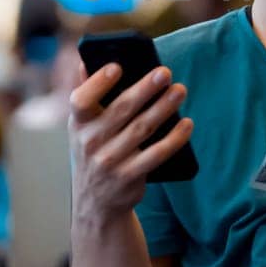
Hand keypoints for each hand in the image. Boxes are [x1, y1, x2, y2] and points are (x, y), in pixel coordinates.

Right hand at [67, 64, 192, 230]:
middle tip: (165, 72)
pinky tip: (187, 123)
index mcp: (78, 125)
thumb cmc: (94, 152)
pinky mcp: (130, 177)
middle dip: (145, 89)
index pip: (80, 101)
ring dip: (164, 108)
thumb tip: (85, 62)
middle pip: (121, 110)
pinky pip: (157, 154)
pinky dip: (174, 138)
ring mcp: (110, 161)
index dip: (98, 84)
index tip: (118, 67)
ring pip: (142, 129)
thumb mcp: (82, 128)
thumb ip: (85, 95)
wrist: (95, 204)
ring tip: (180, 90)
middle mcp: (90, 143)